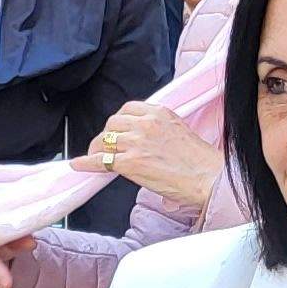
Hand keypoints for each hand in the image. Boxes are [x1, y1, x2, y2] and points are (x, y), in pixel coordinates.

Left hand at [78, 100, 219, 205]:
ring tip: (95, 157)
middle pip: (112, 124)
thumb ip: (159, 130)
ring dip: (96, 150)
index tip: (116, 130)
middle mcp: (146, 124)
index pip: (127, 109)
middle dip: (106, 135)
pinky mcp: (131, 163)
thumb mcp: (180, 132)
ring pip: (104, 141)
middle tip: (104, 146)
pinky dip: (86, 163)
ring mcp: (136, 142)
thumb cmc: (200, 162)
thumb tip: (145, 142)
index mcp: (160, 113)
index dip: (118, 121)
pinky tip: (78, 165)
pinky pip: (100, 161)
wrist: (208, 178)